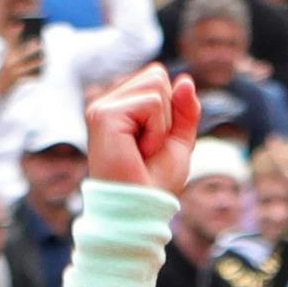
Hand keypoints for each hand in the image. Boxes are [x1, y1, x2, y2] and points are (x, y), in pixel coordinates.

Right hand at [84, 66, 198, 191]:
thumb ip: (184, 111)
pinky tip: (139, 151)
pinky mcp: (103, 115)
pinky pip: (152, 103)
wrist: (139, 211)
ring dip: (162, 125)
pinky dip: (156, 131)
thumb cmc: (154, 183)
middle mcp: (107, 103)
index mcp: (120, 106)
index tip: (155, 143)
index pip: (158, 77)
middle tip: (149, 148)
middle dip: (167, 115)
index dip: (170, 111)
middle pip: (157, 76)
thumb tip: (185, 80)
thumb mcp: (178, 141)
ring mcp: (102, 107)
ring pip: (156, 84)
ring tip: (143, 150)